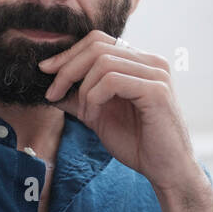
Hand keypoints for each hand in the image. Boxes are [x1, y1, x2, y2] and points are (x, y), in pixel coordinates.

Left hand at [39, 31, 200, 192]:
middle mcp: (152, 62)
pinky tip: (94, 117)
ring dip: (83, 90)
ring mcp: (157, 74)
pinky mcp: (157, 91)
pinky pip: (112, 81)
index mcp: (140, 63)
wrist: (165, 171)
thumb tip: (47, 83)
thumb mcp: (98, 116)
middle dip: (67, 69)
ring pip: (102, 62)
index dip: (69, 53)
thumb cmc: (138, 144)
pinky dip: (94, 98)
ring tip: (84, 115)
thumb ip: (77, 97)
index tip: (46, 72)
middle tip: (53, 93)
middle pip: (97, 46)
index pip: (98, 40)